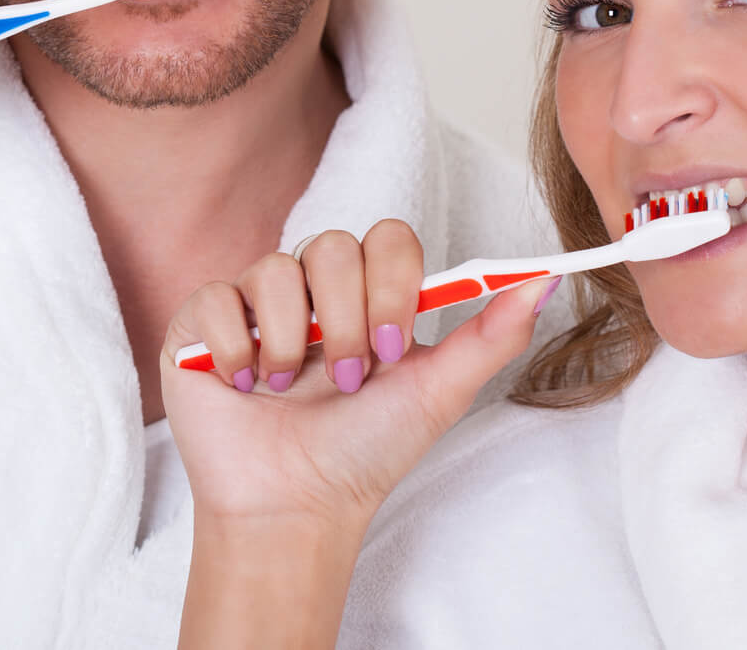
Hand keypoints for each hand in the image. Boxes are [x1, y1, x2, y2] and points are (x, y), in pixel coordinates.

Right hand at [161, 222, 558, 648]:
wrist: (297, 508)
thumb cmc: (365, 453)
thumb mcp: (439, 392)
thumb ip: (492, 334)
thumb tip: (545, 277)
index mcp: (367, 296)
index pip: (386, 238)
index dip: (391, 285)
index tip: (393, 349)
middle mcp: (310, 291)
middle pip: (330, 245)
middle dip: (345, 320)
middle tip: (348, 379)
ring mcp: (254, 305)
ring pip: (274, 270)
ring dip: (291, 341)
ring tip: (292, 390)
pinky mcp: (201, 326)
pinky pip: (217, 297)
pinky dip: (236, 348)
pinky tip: (245, 385)